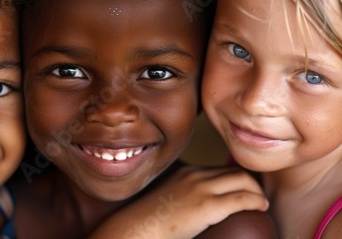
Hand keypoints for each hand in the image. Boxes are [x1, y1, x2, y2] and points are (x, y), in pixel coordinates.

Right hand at [90, 166, 268, 238]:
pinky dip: (255, 201)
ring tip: (260, 204)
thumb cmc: (151, 221)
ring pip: (243, 180)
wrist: (138, 228)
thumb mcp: (168, 199)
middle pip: (235, 171)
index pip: (221, 169)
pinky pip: (242, 198)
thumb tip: (192, 206)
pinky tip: (260, 208)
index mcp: (186, 173)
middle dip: (251, 183)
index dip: (238, 179)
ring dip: (256, 191)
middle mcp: (195, 175)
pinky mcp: (206, 206)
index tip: (246, 190)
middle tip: (257, 197)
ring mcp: (200, 189)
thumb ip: (183, 194)